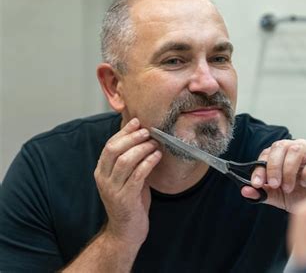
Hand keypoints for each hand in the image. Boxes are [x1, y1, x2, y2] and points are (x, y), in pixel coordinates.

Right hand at [94, 118, 160, 246]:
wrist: (126, 231)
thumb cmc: (130, 201)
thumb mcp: (126, 178)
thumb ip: (130, 160)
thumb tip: (143, 137)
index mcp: (101, 171)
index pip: (109, 145)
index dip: (123, 132)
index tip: (137, 122)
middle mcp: (103, 179)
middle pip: (114, 150)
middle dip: (132, 137)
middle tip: (148, 132)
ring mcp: (113, 189)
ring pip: (125, 161)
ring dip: (142, 149)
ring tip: (155, 144)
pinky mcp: (125, 198)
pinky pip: (137, 175)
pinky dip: (148, 162)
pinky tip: (157, 156)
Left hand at [241, 139, 305, 211]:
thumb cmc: (303, 193)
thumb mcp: (280, 197)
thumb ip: (264, 193)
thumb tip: (245, 191)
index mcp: (280, 155)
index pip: (266, 155)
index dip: (260, 169)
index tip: (257, 184)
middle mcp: (294, 148)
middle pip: (279, 147)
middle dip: (274, 167)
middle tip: (275, 184)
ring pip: (296, 150)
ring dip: (289, 169)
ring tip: (289, 187)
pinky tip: (305, 183)